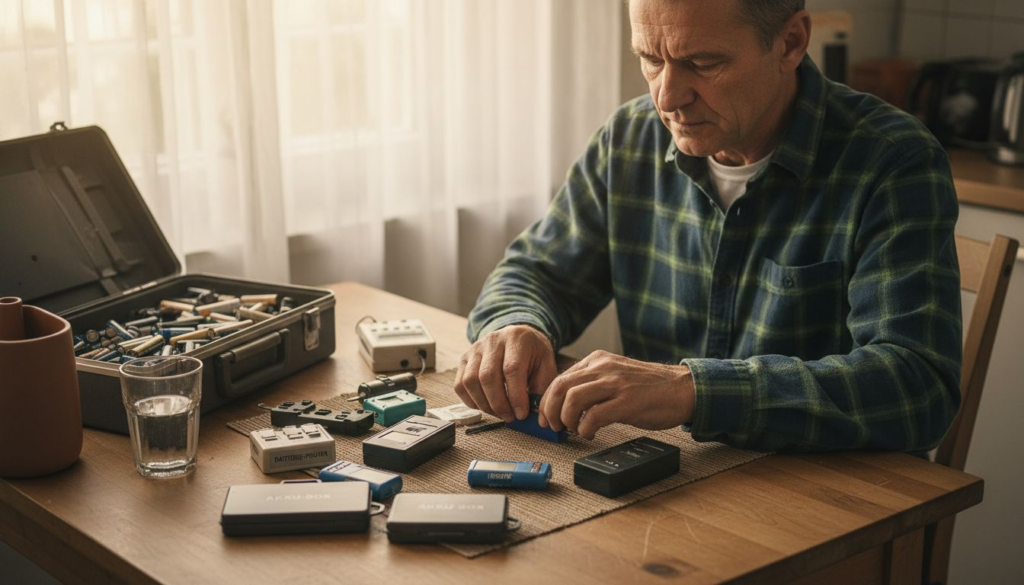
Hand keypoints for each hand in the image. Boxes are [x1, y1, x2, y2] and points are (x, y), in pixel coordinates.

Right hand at [454, 325, 557, 422]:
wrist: (519, 337)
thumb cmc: (534, 355)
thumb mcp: (546, 366)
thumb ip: (540, 389)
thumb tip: (532, 415)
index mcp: (517, 339)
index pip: (511, 369)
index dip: (515, 396)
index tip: (521, 414)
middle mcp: (493, 340)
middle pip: (487, 376)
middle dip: (498, 403)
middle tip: (510, 417)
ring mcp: (475, 349)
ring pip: (470, 381)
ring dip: (484, 404)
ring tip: (499, 413)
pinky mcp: (465, 358)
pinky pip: (460, 384)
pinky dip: (471, 401)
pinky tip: (485, 406)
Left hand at [537, 350, 694, 439]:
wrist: (682, 389)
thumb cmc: (649, 388)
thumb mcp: (615, 376)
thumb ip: (593, 384)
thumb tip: (566, 404)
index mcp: (598, 361)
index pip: (560, 378)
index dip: (548, 401)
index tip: (547, 417)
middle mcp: (604, 368)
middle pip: (560, 387)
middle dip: (550, 410)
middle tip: (553, 426)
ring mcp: (616, 384)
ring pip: (573, 399)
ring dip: (566, 419)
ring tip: (573, 430)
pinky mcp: (627, 402)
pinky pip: (593, 416)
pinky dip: (585, 428)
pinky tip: (590, 434)